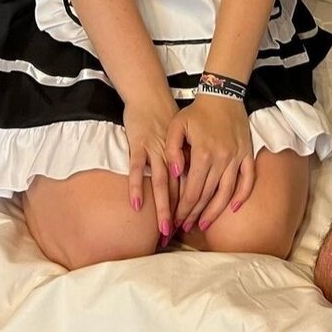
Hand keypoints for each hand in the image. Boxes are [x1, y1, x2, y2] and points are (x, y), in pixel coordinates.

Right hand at [123, 91, 179, 237]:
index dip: (192, 208)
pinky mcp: (138, 144)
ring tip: (164, 230)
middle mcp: (172, 155)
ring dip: (163, 208)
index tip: (191, 229)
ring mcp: (155, 149)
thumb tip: (194, 183)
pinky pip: (137, 168)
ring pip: (161, 183)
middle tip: (178, 238)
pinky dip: (136, 186)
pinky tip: (137, 205)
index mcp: (185, 154)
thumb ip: (187, 159)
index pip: (191, 185)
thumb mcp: (183, 138)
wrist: (150, 94)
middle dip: (179, 215)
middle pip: (178, 189)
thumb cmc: (165, 117)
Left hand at [165, 95, 254, 232]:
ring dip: (215, 211)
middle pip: (207, 195)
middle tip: (185, 227)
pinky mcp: (247, 155)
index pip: (192, 190)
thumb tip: (176, 173)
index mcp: (202, 153)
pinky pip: (248, 180)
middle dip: (194, 214)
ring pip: (226, 193)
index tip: (176, 220)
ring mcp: (237, 158)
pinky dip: (242, 196)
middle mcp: (221, 159)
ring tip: (204, 224)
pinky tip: (233, 208)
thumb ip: (172, 150)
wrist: (222, 96)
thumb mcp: (176, 126)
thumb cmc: (196, 112)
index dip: (183, 208)